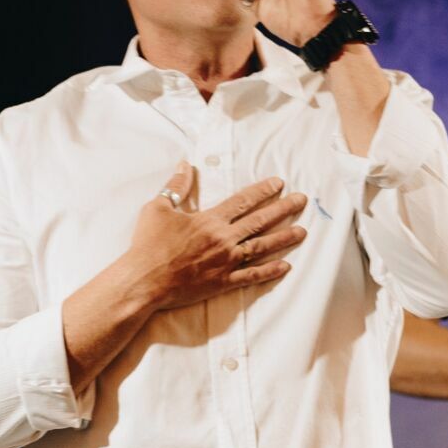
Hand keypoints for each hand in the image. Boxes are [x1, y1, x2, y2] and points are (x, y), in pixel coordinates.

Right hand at [127, 164, 306, 309]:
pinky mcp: (222, 282)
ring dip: (284, 238)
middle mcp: (223, 239)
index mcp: (210, 219)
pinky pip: (251, 276)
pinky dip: (269, 272)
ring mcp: (226, 262)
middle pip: (260, 221)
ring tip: (302, 231)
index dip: (263, 190)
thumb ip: (176, 186)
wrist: (145, 280)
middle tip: (302, 201)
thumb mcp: (158, 208)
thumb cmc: (149, 244)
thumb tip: (185, 164)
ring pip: (262, 247)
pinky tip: (285, 266)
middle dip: (283, 209)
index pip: (243, 200)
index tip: (279, 183)